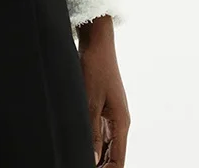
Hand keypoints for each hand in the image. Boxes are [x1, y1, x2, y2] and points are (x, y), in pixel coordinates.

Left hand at [76, 15, 129, 166]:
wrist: (96, 42)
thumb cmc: (96, 67)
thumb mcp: (90, 101)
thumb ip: (91, 130)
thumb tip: (92, 158)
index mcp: (120, 123)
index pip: (118, 159)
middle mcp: (118, 121)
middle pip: (111, 154)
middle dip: (100, 164)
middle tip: (79, 162)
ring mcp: (110, 114)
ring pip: (104, 144)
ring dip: (94, 154)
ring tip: (78, 157)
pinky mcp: (101, 105)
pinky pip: (97, 130)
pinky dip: (90, 140)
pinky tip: (79, 143)